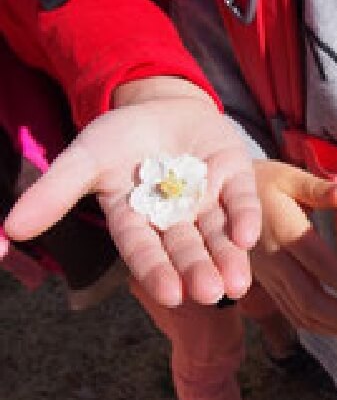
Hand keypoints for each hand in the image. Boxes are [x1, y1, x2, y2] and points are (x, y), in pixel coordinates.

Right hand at [2, 77, 259, 305]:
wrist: (161, 104)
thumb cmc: (119, 138)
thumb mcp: (84, 159)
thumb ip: (54, 193)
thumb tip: (11, 231)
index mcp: (138, 221)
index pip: (144, 250)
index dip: (156, 271)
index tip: (170, 294)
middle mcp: (175, 219)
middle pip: (186, 249)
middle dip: (198, 270)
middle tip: (210, 294)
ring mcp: (208, 200)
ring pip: (218, 235)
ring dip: (228, 258)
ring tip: (236, 284)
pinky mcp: (235, 179)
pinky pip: (242, 201)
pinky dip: (246, 218)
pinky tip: (249, 238)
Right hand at [251, 160, 336, 338]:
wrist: (213, 197)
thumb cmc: (260, 183)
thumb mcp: (287, 176)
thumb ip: (318, 188)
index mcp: (283, 231)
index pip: (320, 265)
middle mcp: (274, 260)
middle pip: (309, 301)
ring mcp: (268, 277)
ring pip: (301, 314)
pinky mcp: (266, 286)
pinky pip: (292, 313)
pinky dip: (320, 327)